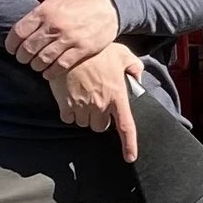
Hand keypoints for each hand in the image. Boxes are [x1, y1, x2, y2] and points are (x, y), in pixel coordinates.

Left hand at [2, 0, 120, 73]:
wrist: (111, 5)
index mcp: (45, 10)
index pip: (18, 33)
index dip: (11, 44)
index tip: (12, 49)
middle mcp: (56, 25)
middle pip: (28, 49)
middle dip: (22, 57)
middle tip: (24, 58)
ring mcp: (70, 38)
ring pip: (42, 60)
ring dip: (35, 66)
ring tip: (36, 64)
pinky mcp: (82, 49)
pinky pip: (60, 66)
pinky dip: (51, 72)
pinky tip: (48, 71)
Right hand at [48, 43, 142, 161]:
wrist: (69, 46)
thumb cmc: (97, 50)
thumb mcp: (122, 54)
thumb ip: (134, 66)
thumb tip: (137, 77)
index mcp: (118, 95)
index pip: (126, 127)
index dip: (129, 145)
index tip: (130, 157)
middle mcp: (101, 105)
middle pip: (100, 127)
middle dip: (100, 119)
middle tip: (96, 102)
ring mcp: (82, 106)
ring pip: (84, 123)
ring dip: (84, 115)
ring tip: (83, 96)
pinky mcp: (65, 105)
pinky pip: (68, 118)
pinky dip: (69, 112)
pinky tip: (70, 98)